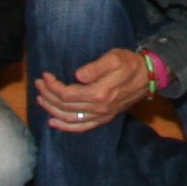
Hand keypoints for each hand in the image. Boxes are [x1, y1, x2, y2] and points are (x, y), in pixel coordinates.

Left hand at [35, 47, 153, 132]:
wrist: (148, 76)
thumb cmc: (130, 64)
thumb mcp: (114, 58)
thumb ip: (95, 67)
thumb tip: (77, 75)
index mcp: (99, 93)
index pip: (67, 94)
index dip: (52, 86)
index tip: (45, 75)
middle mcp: (98, 108)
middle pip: (65, 106)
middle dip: (48, 95)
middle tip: (38, 84)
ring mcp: (101, 116)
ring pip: (69, 118)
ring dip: (52, 110)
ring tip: (41, 99)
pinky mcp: (104, 119)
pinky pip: (81, 127)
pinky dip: (65, 127)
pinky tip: (54, 123)